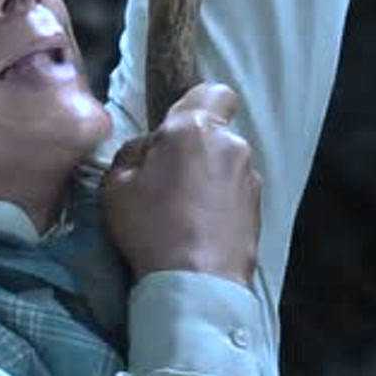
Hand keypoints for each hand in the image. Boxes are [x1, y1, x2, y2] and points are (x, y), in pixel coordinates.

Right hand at [101, 82, 261, 287]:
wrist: (196, 284)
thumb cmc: (151, 228)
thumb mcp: (115, 185)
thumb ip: (132, 154)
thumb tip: (149, 149)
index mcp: (194, 129)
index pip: (213, 92)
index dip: (196, 104)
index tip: (175, 132)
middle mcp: (231, 145)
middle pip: (215, 133)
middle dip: (195, 148)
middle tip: (167, 180)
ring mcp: (250, 178)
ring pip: (226, 163)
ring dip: (209, 176)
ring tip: (184, 211)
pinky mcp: (259, 208)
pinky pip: (235, 192)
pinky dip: (221, 202)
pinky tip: (201, 228)